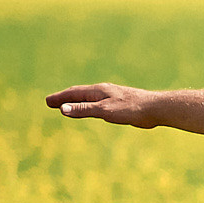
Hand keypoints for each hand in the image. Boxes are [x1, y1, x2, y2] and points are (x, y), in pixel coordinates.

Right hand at [45, 83, 161, 125]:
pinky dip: (89, 105)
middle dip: (64, 98)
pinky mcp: (120, 104)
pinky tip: (93, 109)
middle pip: (79, 94)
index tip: (47, 101)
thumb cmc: (131, 109)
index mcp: (98, 91)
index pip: (73, 93)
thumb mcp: (104, 111)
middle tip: (51, 102)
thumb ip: (84, 110)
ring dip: (76, 101)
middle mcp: (104, 91)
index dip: (60, 98)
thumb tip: (62, 109)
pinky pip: (99, 103)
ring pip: (89, 98)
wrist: (156, 108)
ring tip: (68, 105)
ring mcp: (112, 96)